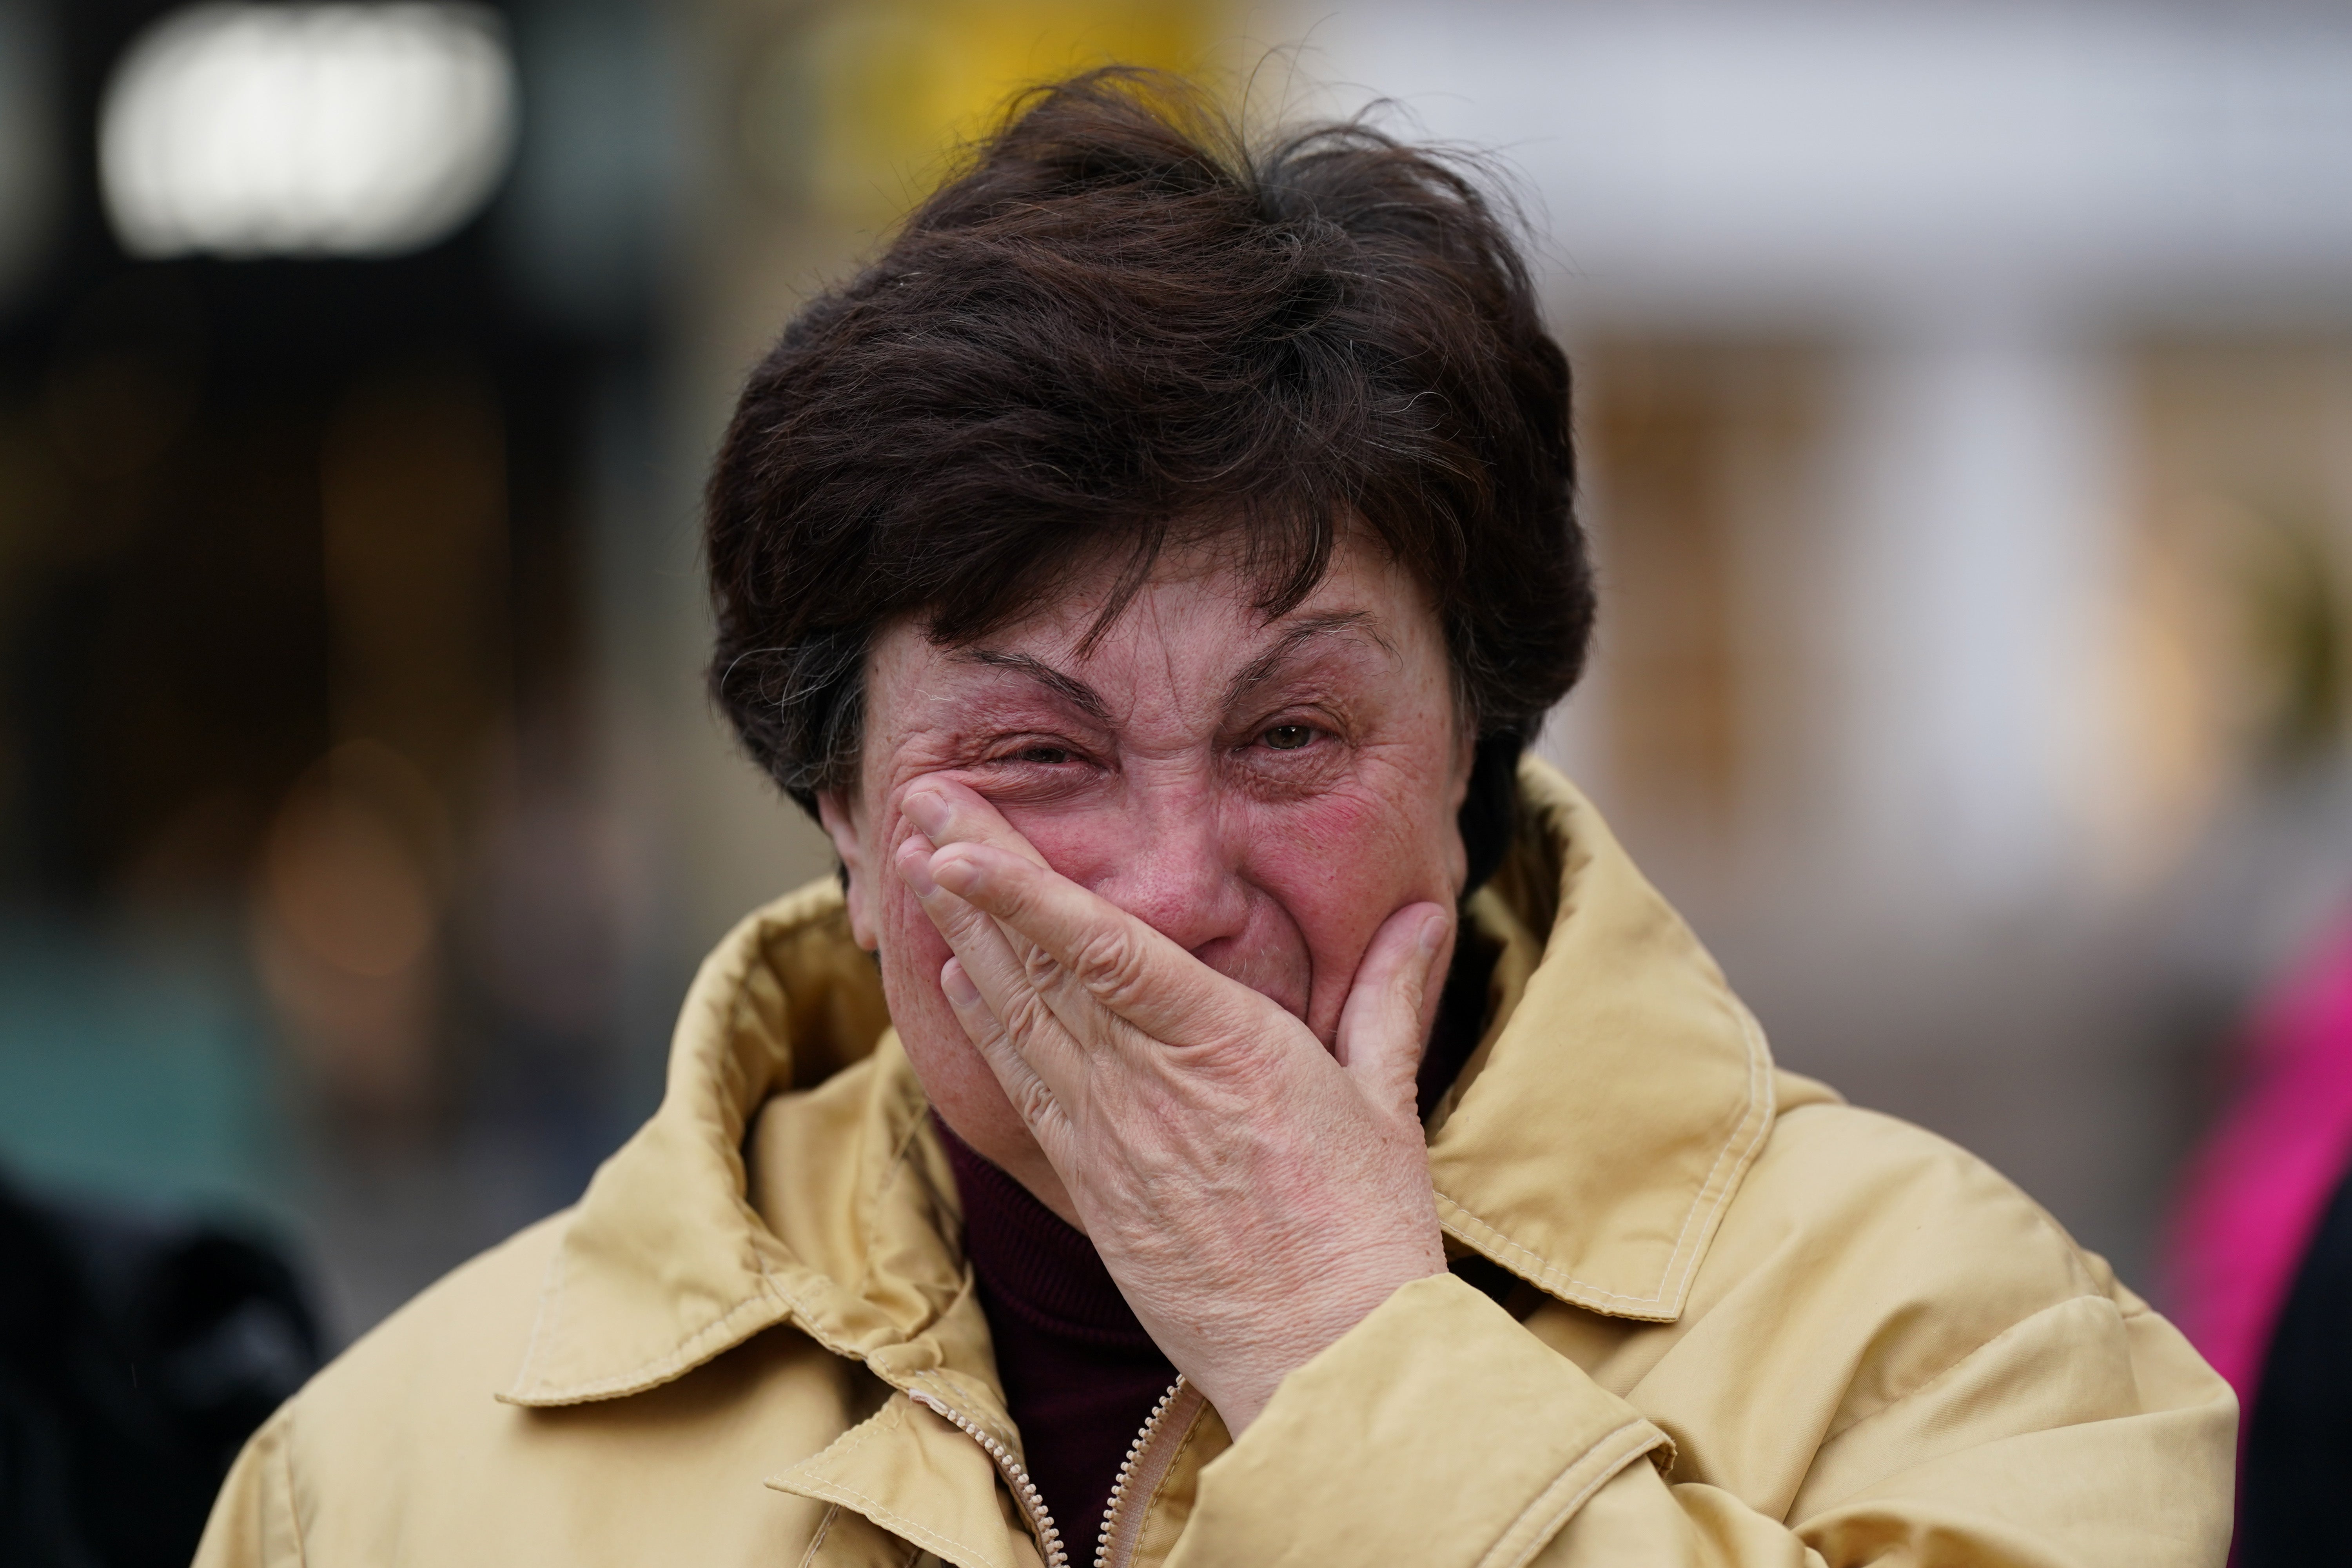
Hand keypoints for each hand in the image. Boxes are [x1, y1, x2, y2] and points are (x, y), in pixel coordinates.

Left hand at [896, 780, 1452, 1432]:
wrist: (1322, 1363)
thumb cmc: (1364, 1234)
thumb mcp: (1386, 1102)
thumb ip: (1387, 996)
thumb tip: (1422, 913)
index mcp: (1223, 1045)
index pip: (1100, 946)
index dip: (1021, 887)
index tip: (961, 840)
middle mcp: (1148, 1083)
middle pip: (1038, 963)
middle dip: (971, 880)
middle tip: (919, 805)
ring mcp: (1109, 1137)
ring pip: (1018, 1015)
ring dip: (963, 936)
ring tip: (919, 866)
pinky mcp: (1093, 1186)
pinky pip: (1024, 1086)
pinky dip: (985, 1024)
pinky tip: (958, 975)